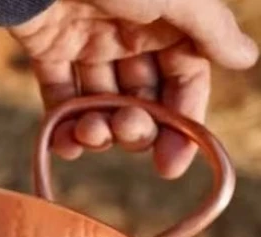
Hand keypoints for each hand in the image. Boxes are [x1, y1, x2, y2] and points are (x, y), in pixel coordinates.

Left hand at [10, 0, 258, 177]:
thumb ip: (208, 30)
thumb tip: (246, 58)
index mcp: (169, 17)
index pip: (185, 79)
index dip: (181, 121)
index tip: (171, 163)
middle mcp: (131, 31)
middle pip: (142, 97)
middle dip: (136, 126)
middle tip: (127, 133)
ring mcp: (89, 41)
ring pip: (101, 101)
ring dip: (98, 128)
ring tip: (91, 133)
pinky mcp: (49, 48)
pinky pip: (59, 95)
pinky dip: (63, 124)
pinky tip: (66, 143)